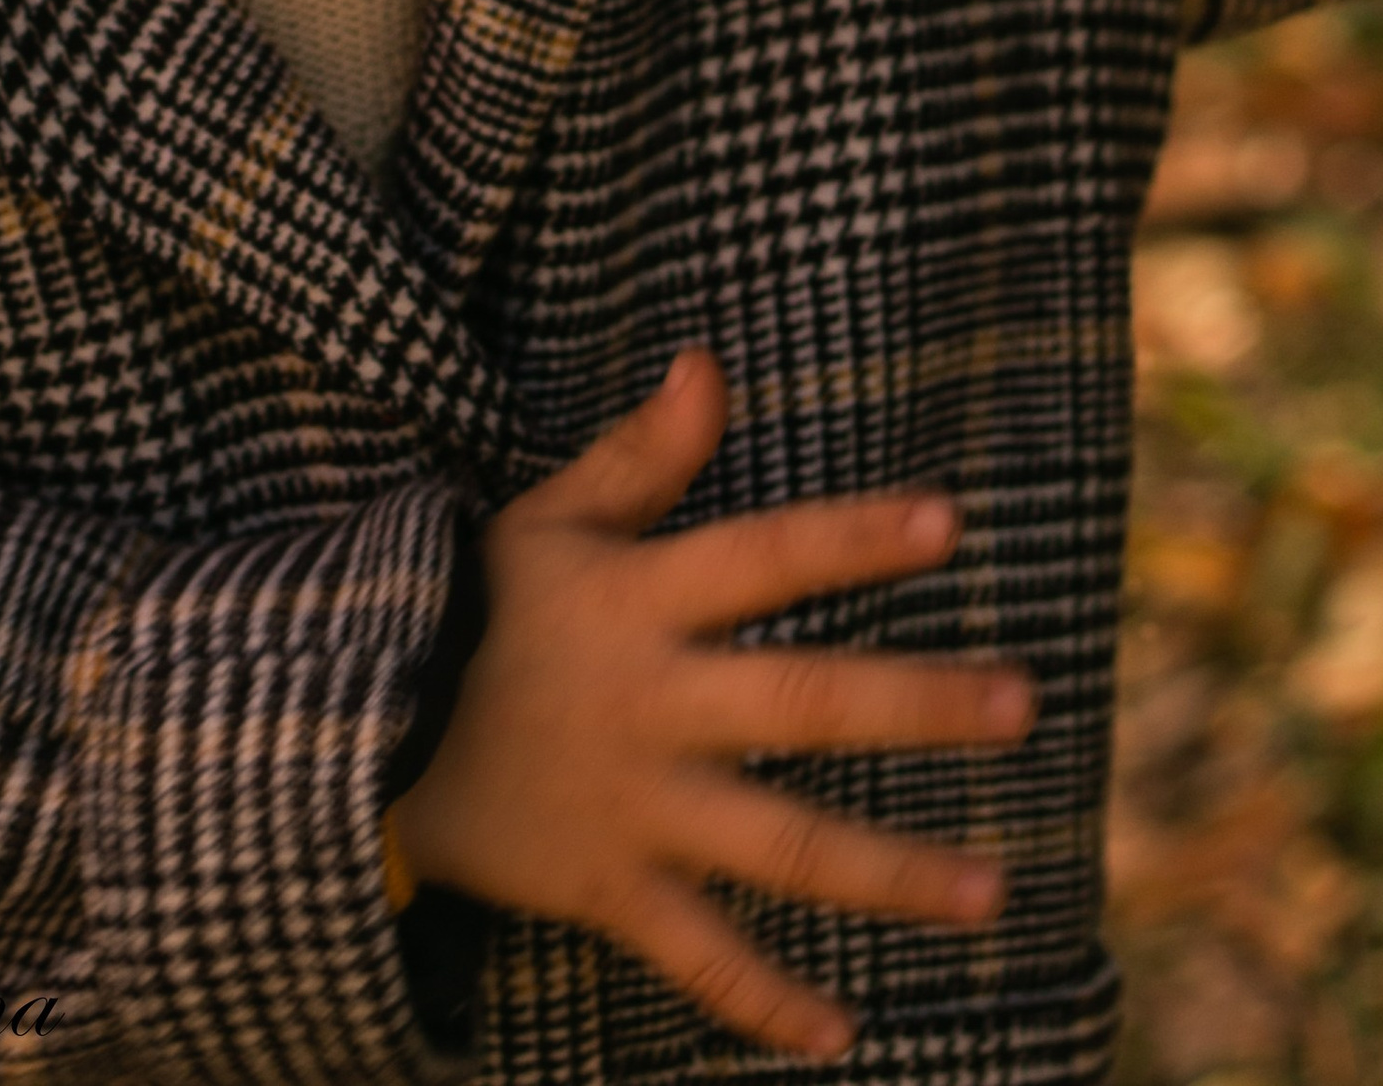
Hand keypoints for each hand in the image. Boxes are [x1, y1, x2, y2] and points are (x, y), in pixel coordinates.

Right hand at [386, 347, 1033, 1061]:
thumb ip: (638, 455)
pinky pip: (698, 958)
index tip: (947, 524)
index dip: (852, 537)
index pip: (766, 558)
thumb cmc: (475, 607)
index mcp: (642, 602)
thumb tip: (708, 364)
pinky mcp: (608, 889)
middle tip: (1022, 704)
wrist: (360, 732)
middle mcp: (654, 705)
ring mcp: (636, 806)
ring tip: (991, 891)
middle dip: (917, 706)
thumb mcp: (546, 520)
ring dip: (891, 873)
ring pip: (780, 846)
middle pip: (803, 705)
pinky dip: (765, 1005)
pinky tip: (841, 1036)